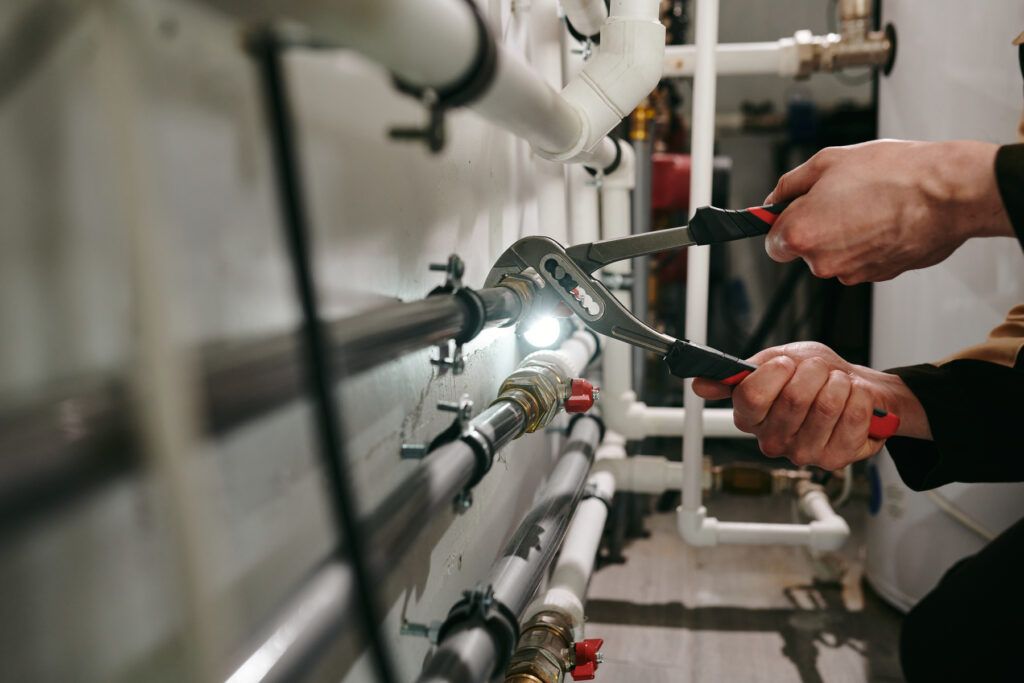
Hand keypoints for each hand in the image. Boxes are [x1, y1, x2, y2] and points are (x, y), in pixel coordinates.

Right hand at [693, 342, 929, 469]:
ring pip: (826, 405)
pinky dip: (858, 397)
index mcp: (749, 417)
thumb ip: (739, 373)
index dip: (774, 373)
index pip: (750, 397)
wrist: (852, 387)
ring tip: (837, 384)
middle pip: (793, 399)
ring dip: (839, 383)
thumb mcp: (773, 362)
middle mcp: (771, 440)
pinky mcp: (834, 459)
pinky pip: (852, 416)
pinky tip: (851, 399)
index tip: (786, 363)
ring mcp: (802, 452)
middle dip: (814, 371)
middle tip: (817, 371)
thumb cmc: (812, 376)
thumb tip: (700, 385)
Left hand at [764, 140, 1012, 283]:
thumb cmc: (893, 174)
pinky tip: (886, 219)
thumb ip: (790, 184)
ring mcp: (852, 273)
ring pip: (835, 255)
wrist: (947, 193)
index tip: (794, 211)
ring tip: (871, 204)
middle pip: (805, 249)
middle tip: (842, 197)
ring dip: (845, 234)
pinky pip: (862, 259)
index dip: (783, 224)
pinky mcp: (879, 276)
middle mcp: (823, 261)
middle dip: (817, 226)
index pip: (772, 242)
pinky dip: (869, 243)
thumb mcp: (828, 162)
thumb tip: (775, 197)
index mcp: (802, 233)